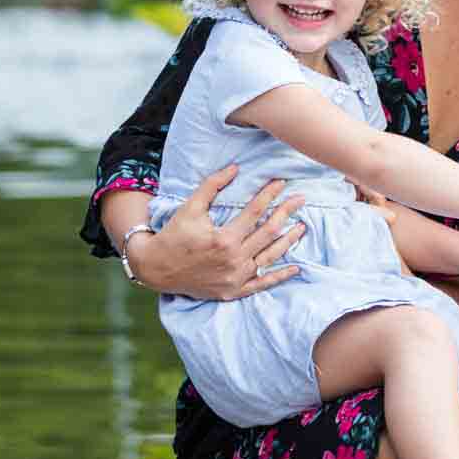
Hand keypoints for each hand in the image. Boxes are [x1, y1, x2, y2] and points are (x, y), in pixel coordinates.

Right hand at [128, 164, 303, 299]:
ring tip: (302, 226)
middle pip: (268, 232)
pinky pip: (261, 284)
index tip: (281, 182)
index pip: (255, 212)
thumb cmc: (173, 234)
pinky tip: (295, 267)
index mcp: (223, 239)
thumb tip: (235, 167)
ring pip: (269, 257)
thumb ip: (212, 186)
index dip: (269, 195)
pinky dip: (279, 276)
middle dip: (286, 213)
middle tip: (301, 199)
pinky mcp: (233, 291)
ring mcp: (235, 277)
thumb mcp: (190, 207)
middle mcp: (233, 260)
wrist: (156, 268)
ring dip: (288, 241)